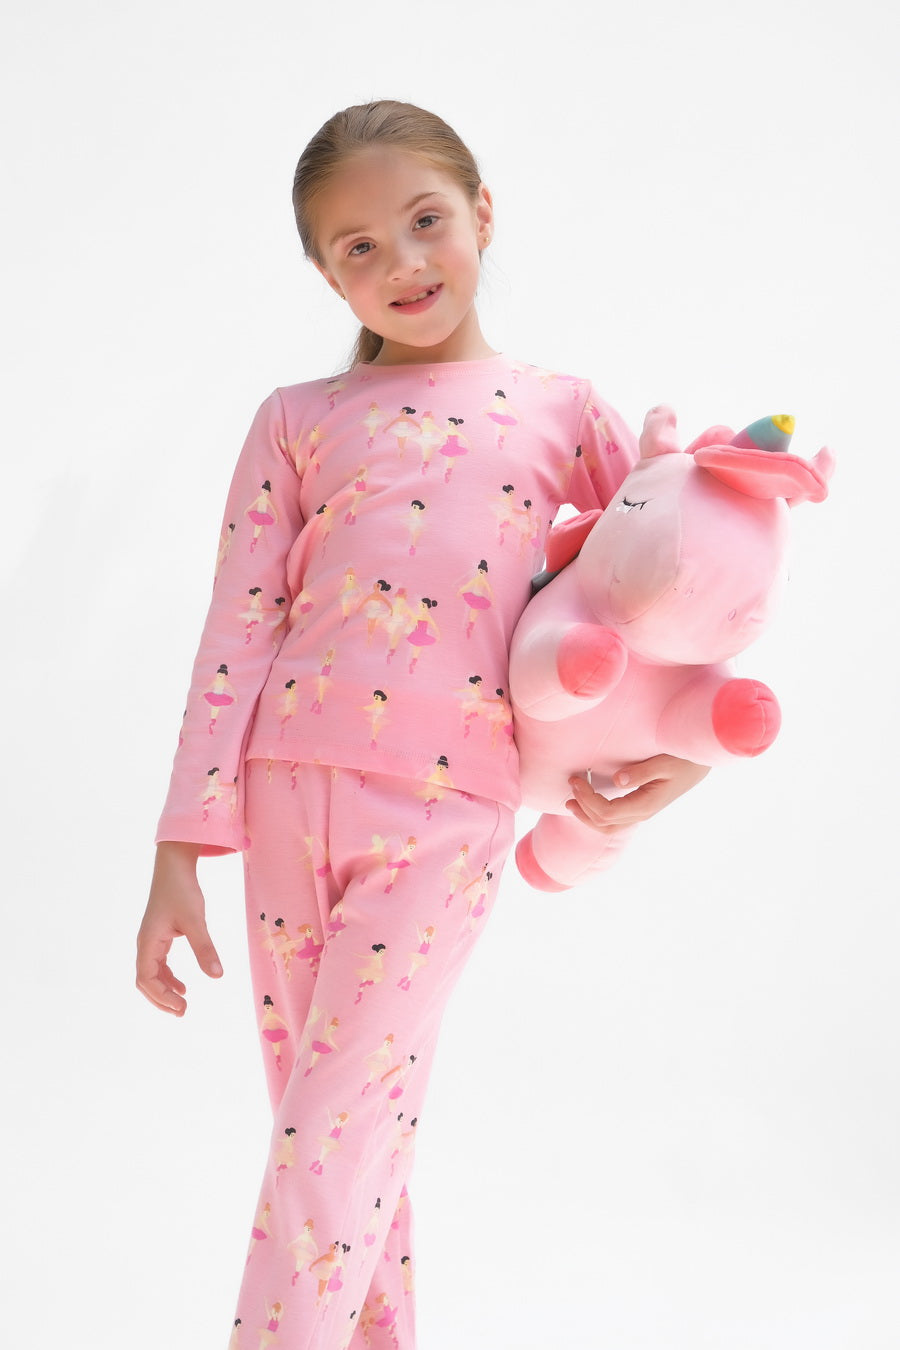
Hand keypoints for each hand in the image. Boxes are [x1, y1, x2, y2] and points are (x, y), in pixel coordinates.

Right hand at [136, 842, 222, 1015]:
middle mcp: (145, 943)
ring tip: (182, 1005)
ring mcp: (151, 940)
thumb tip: (217, 976)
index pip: (146, 979)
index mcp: (148, 942)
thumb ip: (205, 948)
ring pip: (152, 974)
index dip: (161, 996)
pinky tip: (184, 987)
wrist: (174, 866)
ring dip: (165, 991)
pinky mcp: (160, 936)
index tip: (183, 1005)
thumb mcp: (195, 920)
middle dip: (161, 999)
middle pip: (145, 981)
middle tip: (182, 1013)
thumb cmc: (182, 890)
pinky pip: (160, 964)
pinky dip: (169, 978)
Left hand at [566, 754, 710, 832]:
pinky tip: (588, 803)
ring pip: (609, 827)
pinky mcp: (641, 807)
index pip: (606, 812)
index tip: (576, 780)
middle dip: (583, 810)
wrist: (700, 764)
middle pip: (604, 824)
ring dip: (587, 816)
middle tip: (570, 788)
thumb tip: (616, 780)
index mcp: (645, 804)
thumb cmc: (682, 759)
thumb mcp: (663, 762)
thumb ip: (640, 772)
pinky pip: (615, 819)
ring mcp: (642, 813)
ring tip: (571, 802)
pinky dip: (597, 814)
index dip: (587, 799)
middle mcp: (642, 813)